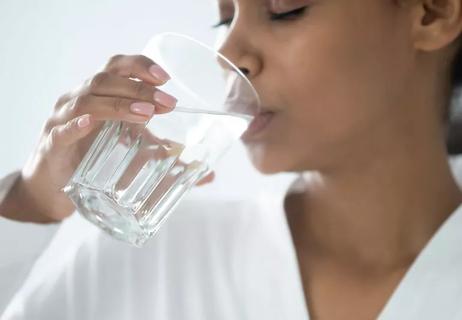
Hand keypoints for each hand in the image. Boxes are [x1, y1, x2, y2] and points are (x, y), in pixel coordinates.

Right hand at [1, 55, 214, 222]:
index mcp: (100, 94)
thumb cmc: (96, 157)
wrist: (56, 184)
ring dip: (118, 104)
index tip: (166, 78)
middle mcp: (80, 99)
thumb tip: (209, 175)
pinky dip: (74, 126)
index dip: (140, 66)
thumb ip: (169, 159)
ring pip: (87, 100)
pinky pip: (61, 131)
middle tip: (168, 103)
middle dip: (139, 87)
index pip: (118, 67)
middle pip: (106, 79)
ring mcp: (63, 120)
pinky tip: (89, 124)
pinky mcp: (53, 145)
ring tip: (146, 114)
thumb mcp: (133, 151)